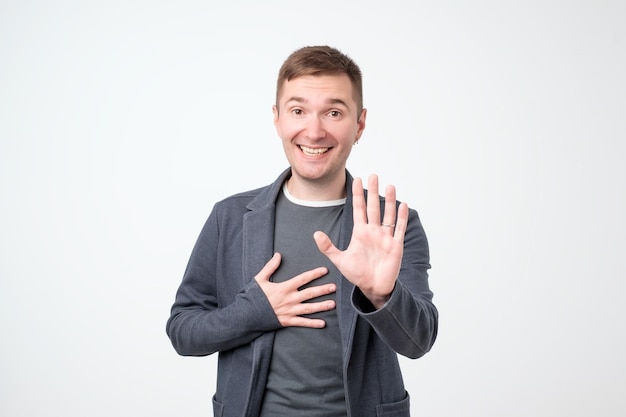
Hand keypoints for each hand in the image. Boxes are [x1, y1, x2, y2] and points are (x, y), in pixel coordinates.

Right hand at [254, 253, 336, 327]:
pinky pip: (302, 323)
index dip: (314, 274)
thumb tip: (278, 255)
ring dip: (322, 306)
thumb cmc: (253, 296)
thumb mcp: (260, 279)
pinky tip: (323, 323)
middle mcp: (289, 299)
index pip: (303, 279)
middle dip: (323, 290)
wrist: (247, 315)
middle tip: (334, 287)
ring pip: (309, 308)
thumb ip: (270, 266)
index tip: (324, 270)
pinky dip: (312, 323)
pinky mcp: (287, 321)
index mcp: (284, 288)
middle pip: (310, 293)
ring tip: (333, 304)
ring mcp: (289, 311)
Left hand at [314, 174, 407, 308]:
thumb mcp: (340, 260)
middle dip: (373, 192)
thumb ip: (328, 247)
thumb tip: (315, 234)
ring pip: (388, 215)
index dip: (357, 195)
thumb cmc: (358, 274)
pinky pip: (399, 229)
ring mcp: (385, 237)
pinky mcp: (395, 246)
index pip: (359, 209)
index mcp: (360, 232)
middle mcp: (373, 232)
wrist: (373, 287)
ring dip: (389, 201)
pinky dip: (401, 217)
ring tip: (389, 185)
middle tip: (373, 176)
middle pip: (373, 207)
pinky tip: (402, 204)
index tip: (356, 179)